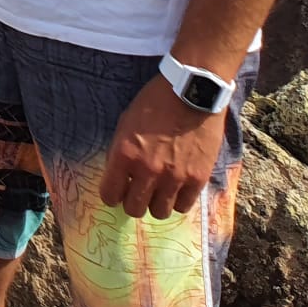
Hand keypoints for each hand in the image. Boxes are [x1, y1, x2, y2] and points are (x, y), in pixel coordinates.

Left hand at [99, 78, 224, 219]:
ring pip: (160, 212)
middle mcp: (148, 170)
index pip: (110, 194)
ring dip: (157, 203)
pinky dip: (179, 200)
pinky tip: (177, 188)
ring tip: (159, 191)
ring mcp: (174, 177)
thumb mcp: (125, 123)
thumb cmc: (154, 103)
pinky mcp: (197, 179)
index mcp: (125, 154)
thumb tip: (119, 176)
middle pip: (134, 209)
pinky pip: (184, 206)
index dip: (111, 195)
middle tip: (137, 192)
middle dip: (132, 202)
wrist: (191, 93)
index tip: (115, 193)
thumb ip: (121, 152)